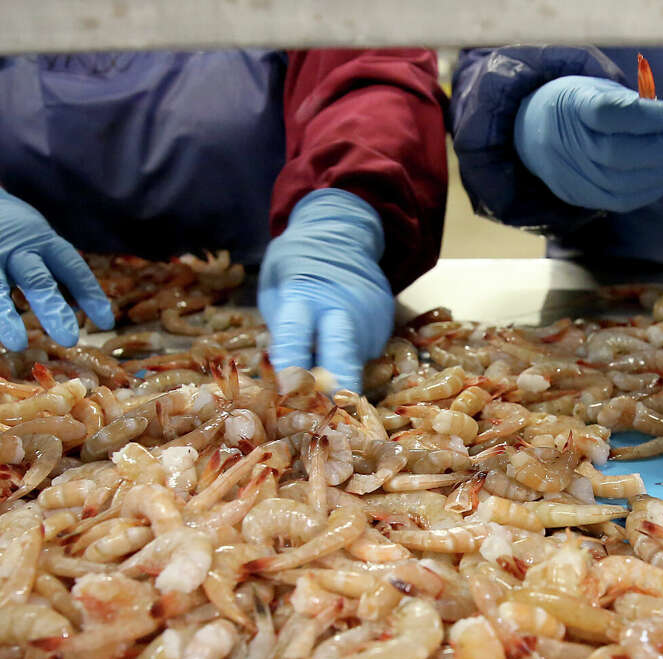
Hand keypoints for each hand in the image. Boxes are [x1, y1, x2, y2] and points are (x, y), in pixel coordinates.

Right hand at [0, 162, 113, 350]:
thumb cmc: (12, 232)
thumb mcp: (41, 244)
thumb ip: (60, 275)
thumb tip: (88, 309)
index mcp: (44, 243)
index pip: (72, 268)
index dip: (90, 293)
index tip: (106, 321)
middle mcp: (16, 249)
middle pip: (36, 279)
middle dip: (52, 308)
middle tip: (68, 338)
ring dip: (5, 314)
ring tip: (17, 342)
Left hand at [258, 189, 393, 393]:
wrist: (344, 234)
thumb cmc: (298, 263)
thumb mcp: (275, 284)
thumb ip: (280, 325)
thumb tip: (284, 374)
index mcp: (305, 294)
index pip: (295, 337)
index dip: (289, 370)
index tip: (285, 396)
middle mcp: (344, 308)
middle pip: (342, 360)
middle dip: (332, 394)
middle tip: (324, 419)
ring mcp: (371, 317)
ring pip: (355, 364)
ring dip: (338, 379)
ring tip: (322, 373)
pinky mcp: (387, 323)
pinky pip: (365, 354)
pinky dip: (350, 361)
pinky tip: (340, 347)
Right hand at [514, 75, 662, 212]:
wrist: (534, 131)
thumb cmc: (580, 104)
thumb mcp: (598, 88)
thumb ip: (634, 103)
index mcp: (572, 106)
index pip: (607, 113)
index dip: (646, 116)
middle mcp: (567, 143)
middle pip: (617, 155)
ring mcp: (572, 174)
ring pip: (623, 183)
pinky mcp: (581, 196)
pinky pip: (623, 200)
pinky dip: (654, 188)